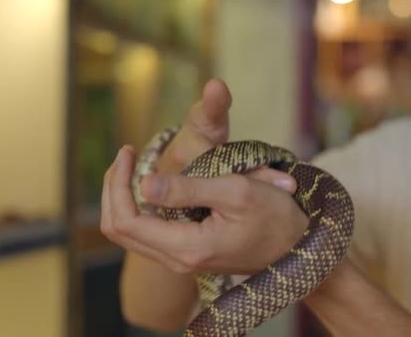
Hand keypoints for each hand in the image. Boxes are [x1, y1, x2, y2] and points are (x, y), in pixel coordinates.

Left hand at [101, 79, 308, 273]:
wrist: (297, 245)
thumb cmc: (275, 216)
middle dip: (113, 189)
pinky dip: (138, 208)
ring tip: (132, 165)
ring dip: (123, 198)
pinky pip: (147, 234)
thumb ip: (188, 189)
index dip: (117, 183)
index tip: (128, 151)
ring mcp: (182, 259)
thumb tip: (144, 183)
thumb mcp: (236, 192)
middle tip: (125, 155)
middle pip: (118, 230)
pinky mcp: (188, 253)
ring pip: (130, 234)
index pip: (125, 221)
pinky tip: (150, 184)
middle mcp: (178, 259)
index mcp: (187, 246)